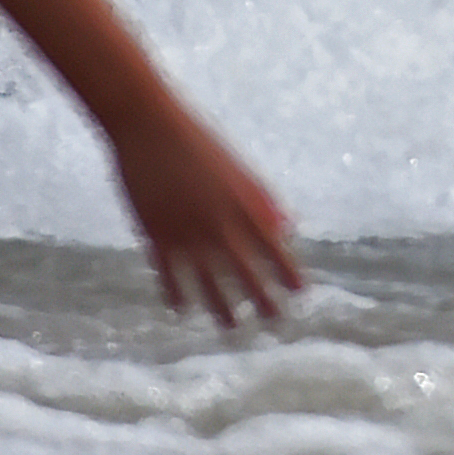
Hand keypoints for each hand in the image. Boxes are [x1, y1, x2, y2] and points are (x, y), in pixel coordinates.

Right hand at [110, 102, 302, 327]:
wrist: (150, 126)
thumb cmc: (198, 144)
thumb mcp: (238, 171)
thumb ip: (263, 202)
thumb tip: (287, 228)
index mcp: (245, 203)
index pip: (277, 248)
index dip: (290, 273)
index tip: (303, 294)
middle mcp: (220, 222)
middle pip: (248, 272)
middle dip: (265, 300)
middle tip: (278, 321)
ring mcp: (187, 232)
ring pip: (209, 282)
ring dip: (223, 308)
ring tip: (234, 328)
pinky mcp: (156, 235)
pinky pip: (169, 275)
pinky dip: (176, 295)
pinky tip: (182, 310)